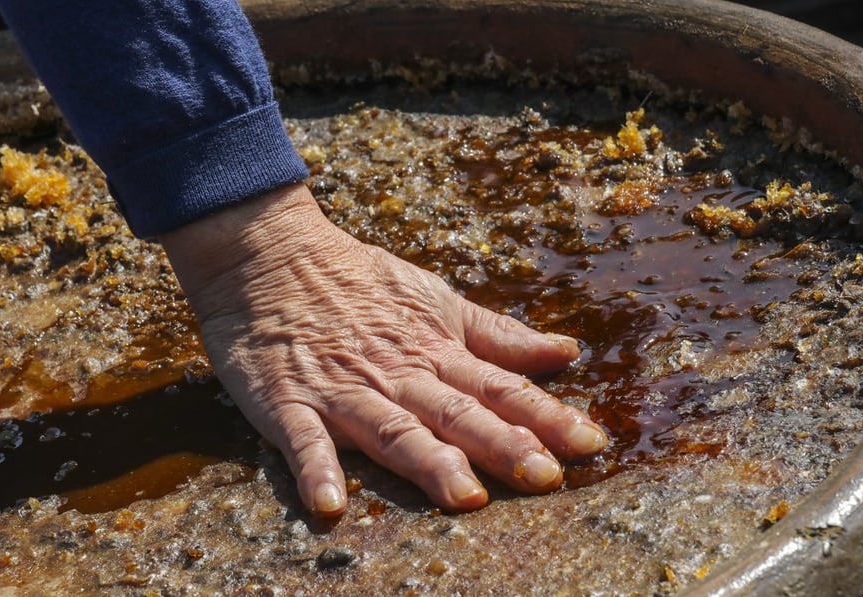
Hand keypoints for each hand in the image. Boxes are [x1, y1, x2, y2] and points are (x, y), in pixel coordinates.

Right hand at [159, 182, 606, 515]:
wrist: (270, 256)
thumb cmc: (360, 282)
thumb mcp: (437, 300)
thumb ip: (498, 335)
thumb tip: (566, 352)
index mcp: (434, 350)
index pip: (500, 387)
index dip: (546, 415)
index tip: (592, 443)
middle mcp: (397, 373)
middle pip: (456, 412)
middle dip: (502, 444)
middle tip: (546, 478)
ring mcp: (342, 390)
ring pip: (392, 428)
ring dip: (427, 462)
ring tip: (464, 496)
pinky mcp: (288, 402)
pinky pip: (302, 440)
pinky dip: (315, 470)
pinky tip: (330, 506)